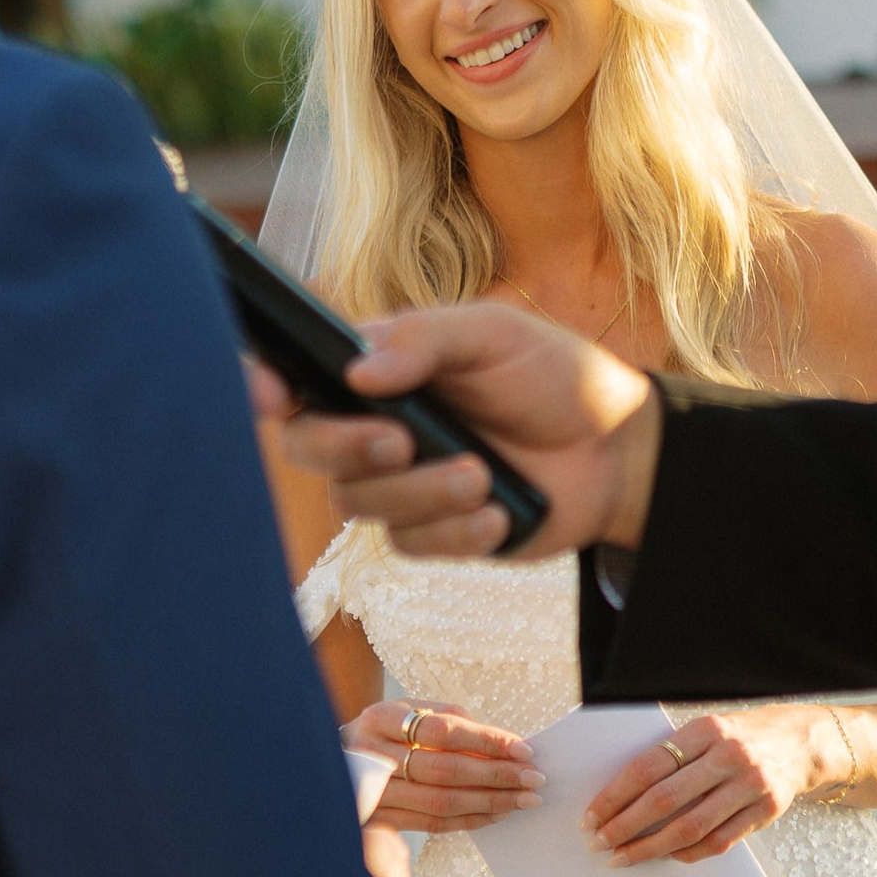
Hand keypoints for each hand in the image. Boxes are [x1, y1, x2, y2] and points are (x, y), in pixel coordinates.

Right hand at [249, 305, 661, 559]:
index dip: (263, 384)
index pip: (294, 375)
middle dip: (347, 447)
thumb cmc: (551, 375)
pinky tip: (501, 510)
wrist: (614, 449)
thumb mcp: (494, 333)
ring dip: (422, 491)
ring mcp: (399, 484)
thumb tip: (357, 370)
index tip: (271, 394)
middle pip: (308, 447)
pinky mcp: (431, 532)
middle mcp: (373, 425)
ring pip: (361, 503)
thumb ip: (425, 337)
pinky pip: (411, 544)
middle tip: (402, 439)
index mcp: (375, 368)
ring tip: (483, 473)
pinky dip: (458, 528)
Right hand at [349, 700, 540, 834]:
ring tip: (523, 799)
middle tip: (534, 778)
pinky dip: (469, 820)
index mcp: (380, 718)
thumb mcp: (408, 710)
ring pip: (440, 802)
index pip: (442, 731)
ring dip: (488, 802)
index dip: (486, 741)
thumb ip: (451, 721)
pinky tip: (496, 814)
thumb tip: (504, 743)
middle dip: (496, 776)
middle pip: (444, 770)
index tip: (524, 749)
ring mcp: (372, 792)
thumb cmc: (385, 731)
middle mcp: (371, 755)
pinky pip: (431, 823)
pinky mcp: (379, 820)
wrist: (332, 759)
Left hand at [584, 708, 824, 865]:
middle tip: (598, 842)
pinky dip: (687, 853)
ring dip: (650, 847)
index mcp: (705, 731)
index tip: (591, 817)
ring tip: (623, 857)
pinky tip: (665, 856)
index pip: (647, 767)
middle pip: (664, 800)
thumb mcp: (708, 730)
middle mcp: (728, 757)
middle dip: (624, 826)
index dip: (614, 796)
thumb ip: (673, 756)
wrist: (802, 742)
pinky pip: (718, 842)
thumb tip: (619, 795)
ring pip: (690, 827)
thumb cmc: (740, 737)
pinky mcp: (765, 811)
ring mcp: (750, 786)